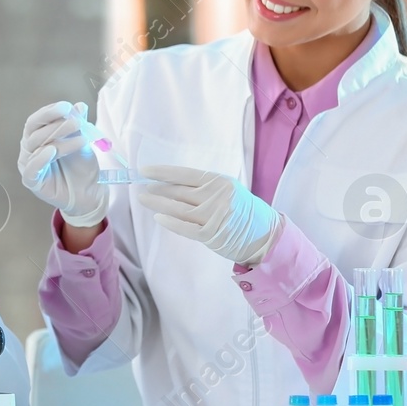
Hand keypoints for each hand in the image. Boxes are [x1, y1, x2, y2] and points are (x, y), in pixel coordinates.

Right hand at [17, 101, 105, 227]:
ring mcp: (29, 165)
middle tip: (77, 122)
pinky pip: (32, 168)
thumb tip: (79, 106)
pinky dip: (40, 158)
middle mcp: (30, 148)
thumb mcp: (82, 141)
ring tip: (79, 138)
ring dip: (57, 139)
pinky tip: (52, 151)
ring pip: (36, 147)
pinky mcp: (31, 181)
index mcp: (38, 136)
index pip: (37, 120)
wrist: (88, 193)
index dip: (50, 112)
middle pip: (35, 131)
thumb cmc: (80, 166)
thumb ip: (78, 124)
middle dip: (55, 124)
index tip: (67, 106)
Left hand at [135, 164, 282, 266]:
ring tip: (144, 199)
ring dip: (157, 203)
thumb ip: (203, 187)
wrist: (265, 235)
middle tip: (141, 187)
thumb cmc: (242, 211)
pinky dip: (170, 222)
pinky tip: (158, 218)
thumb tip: (170, 183)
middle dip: (157, 189)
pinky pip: (184, 227)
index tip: (145, 171)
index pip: (184, 174)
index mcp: (220, 182)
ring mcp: (213, 216)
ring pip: (177, 208)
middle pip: (178, 191)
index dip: (162, 172)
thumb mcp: (227, 191)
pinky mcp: (211, 235)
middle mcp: (216, 197)